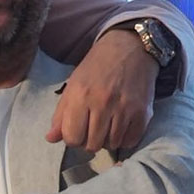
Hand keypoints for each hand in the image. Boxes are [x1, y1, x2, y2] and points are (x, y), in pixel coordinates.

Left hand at [46, 28, 155, 151]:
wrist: (131, 49)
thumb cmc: (96, 67)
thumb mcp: (73, 85)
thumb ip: (61, 114)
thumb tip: (50, 138)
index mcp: (80, 96)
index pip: (72, 137)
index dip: (72, 138)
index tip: (76, 131)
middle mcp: (102, 104)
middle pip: (92, 145)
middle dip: (89, 141)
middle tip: (92, 130)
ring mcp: (125, 109)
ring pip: (112, 144)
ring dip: (107, 140)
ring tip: (106, 127)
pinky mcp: (143, 112)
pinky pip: (131, 140)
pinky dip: (125, 139)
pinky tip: (121, 128)